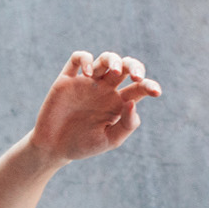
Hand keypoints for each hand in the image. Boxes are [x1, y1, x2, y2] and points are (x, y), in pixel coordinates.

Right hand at [26, 51, 162, 162]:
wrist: (53, 148)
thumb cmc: (83, 146)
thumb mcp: (110, 140)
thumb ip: (127, 124)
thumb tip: (133, 102)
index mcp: (118, 103)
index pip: (139, 87)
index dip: (150, 86)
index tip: (156, 92)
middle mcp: (105, 89)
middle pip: (125, 66)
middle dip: (134, 65)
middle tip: (136, 76)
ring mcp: (86, 83)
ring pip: (105, 59)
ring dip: (113, 59)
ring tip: (114, 70)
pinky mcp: (67, 80)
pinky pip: (77, 59)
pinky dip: (85, 59)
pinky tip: (89, 74)